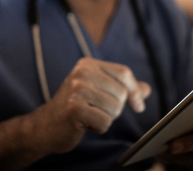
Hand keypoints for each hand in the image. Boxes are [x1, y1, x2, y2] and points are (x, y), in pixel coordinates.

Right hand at [28, 57, 150, 154]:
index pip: (124, 73)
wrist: (45, 126)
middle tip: (97, 111)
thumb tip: (146, 89)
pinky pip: (105, 122)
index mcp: (88, 64)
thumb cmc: (75, 109)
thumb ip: (122, 88)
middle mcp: (82, 72)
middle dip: (116, 108)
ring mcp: (77, 89)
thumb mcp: (98, 92)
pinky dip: (98, 128)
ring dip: (106, 118)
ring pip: (115, 108)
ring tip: (90, 116)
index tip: (138, 105)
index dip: (134, 91)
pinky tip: (85, 124)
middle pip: (121, 92)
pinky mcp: (75, 108)